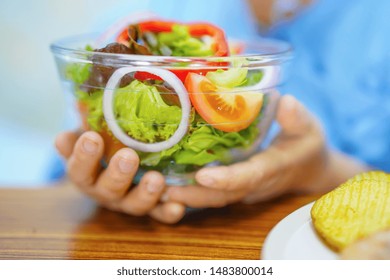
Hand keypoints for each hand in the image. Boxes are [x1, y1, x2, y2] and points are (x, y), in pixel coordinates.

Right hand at [55, 131, 185, 223]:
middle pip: (107, 189)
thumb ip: (86, 120)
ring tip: (156, 179)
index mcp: (86, 173)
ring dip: (145, 194)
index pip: (78, 168)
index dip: (83, 156)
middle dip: (117, 174)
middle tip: (128, 156)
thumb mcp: (93, 131)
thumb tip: (81, 102)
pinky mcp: (151, 208)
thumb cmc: (105, 143)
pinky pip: (159, 214)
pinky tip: (178, 207)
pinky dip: (168, 212)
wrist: (117, 167)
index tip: (91, 137)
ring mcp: (128, 201)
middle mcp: (105, 191)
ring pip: (134, 204)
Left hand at [163, 95, 366, 207]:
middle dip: (194, 196)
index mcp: (274, 168)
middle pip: (223, 195)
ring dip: (186, 197)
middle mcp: (254, 183)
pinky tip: (167, 181)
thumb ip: (297, 118)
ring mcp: (243, 187)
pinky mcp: (235, 185)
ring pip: (213, 197)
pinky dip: (190, 191)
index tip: (202, 177)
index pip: (250, 176)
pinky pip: (212, 192)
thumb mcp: (309, 128)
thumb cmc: (307, 145)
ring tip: (156, 189)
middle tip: (162, 190)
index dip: (228, 179)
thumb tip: (286, 102)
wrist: (307, 168)